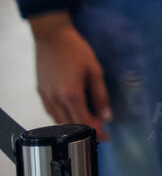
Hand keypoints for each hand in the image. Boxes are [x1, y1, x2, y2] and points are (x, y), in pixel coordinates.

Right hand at [30, 12, 110, 140]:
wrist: (52, 38)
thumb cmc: (76, 50)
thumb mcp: (95, 70)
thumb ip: (101, 95)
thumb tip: (107, 115)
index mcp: (71, 95)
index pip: (84, 122)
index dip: (97, 132)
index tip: (107, 137)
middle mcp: (56, 100)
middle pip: (71, 125)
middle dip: (87, 130)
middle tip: (100, 130)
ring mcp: (46, 97)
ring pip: (59, 121)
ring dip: (74, 125)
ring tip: (89, 121)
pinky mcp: (40, 93)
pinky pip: (51, 112)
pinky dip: (62, 117)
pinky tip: (72, 111)